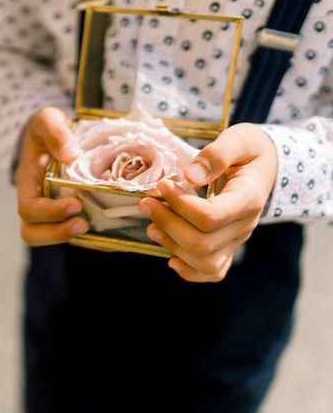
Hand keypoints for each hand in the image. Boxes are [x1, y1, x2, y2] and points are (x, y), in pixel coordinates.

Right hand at [15, 106, 88, 245]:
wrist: (57, 134)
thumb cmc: (49, 128)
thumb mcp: (48, 120)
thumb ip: (55, 132)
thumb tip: (69, 154)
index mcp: (28, 184)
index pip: (29, 209)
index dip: (48, 212)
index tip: (75, 204)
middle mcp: (37, 203)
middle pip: (33, 233)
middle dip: (57, 233)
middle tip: (83, 224)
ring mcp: (52, 212)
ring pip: (54, 237)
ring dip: (73, 237)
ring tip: (97, 229)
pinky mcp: (70, 215)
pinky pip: (76, 235)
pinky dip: (93, 238)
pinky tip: (114, 231)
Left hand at [137, 123, 277, 281]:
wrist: (265, 165)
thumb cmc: (249, 150)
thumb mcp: (239, 140)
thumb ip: (217, 154)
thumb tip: (191, 175)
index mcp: (249, 199)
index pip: (210, 217)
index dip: (179, 205)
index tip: (162, 185)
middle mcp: (244, 226)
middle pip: (202, 243)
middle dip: (167, 224)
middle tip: (146, 203)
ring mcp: (236, 240)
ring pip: (204, 262)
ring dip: (172, 246)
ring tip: (151, 225)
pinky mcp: (228, 247)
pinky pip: (213, 272)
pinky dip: (189, 271)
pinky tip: (170, 257)